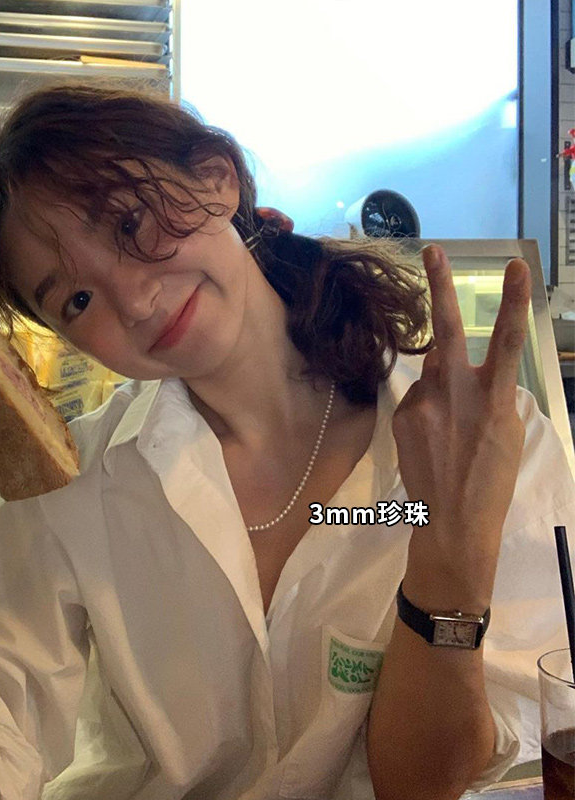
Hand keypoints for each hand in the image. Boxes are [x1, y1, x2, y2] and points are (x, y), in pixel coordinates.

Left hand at [394, 245, 529, 610]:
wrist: (453, 520)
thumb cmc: (493, 480)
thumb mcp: (508, 432)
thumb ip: (489, 394)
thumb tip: (469, 372)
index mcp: (493, 398)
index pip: (506, 340)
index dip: (514, 300)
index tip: (515, 265)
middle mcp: (454, 393)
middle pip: (446, 330)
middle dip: (440, 285)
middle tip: (431, 249)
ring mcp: (422, 404)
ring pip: (431, 373)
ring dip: (442, 383)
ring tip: (451, 425)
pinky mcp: (401, 416)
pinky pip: (417, 398)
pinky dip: (426, 408)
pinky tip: (432, 438)